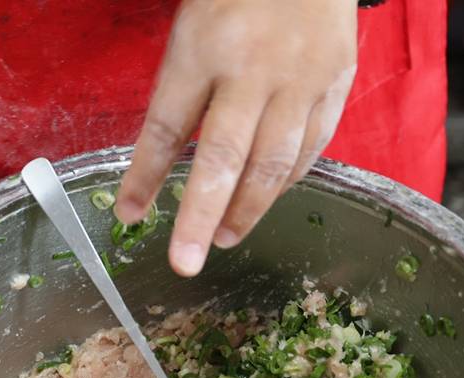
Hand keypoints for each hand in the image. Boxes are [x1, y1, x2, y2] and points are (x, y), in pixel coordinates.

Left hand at [114, 0, 357, 276]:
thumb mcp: (192, 28)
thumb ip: (181, 92)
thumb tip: (162, 164)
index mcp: (204, 47)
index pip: (165, 126)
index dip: (145, 177)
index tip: (127, 215)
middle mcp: (253, 69)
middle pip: (223, 157)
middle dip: (200, 217)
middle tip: (184, 262)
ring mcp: (300, 80)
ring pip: (273, 163)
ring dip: (246, 210)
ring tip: (223, 240)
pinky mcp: (336, 85)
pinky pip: (311, 148)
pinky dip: (286, 182)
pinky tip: (266, 201)